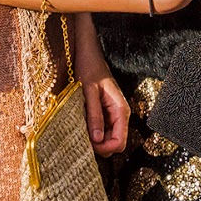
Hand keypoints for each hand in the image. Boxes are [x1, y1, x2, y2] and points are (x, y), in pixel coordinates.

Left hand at [72, 15, 128, 155]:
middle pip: (115, 144)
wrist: (88, 53)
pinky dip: (92, 133)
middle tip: (81, 138)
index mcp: (120, 110)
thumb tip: (97, 139)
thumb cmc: (89, 68)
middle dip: (99, 146)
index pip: (120, 142)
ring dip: (95, 140)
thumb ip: (94, 115)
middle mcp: (119, 115)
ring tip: (79, 130)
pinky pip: (101, 130)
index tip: (88, 144)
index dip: (105, 148)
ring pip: (107, 139)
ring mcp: (112, 115)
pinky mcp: (104, 113)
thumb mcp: (89, 92)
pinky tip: (80, 125)